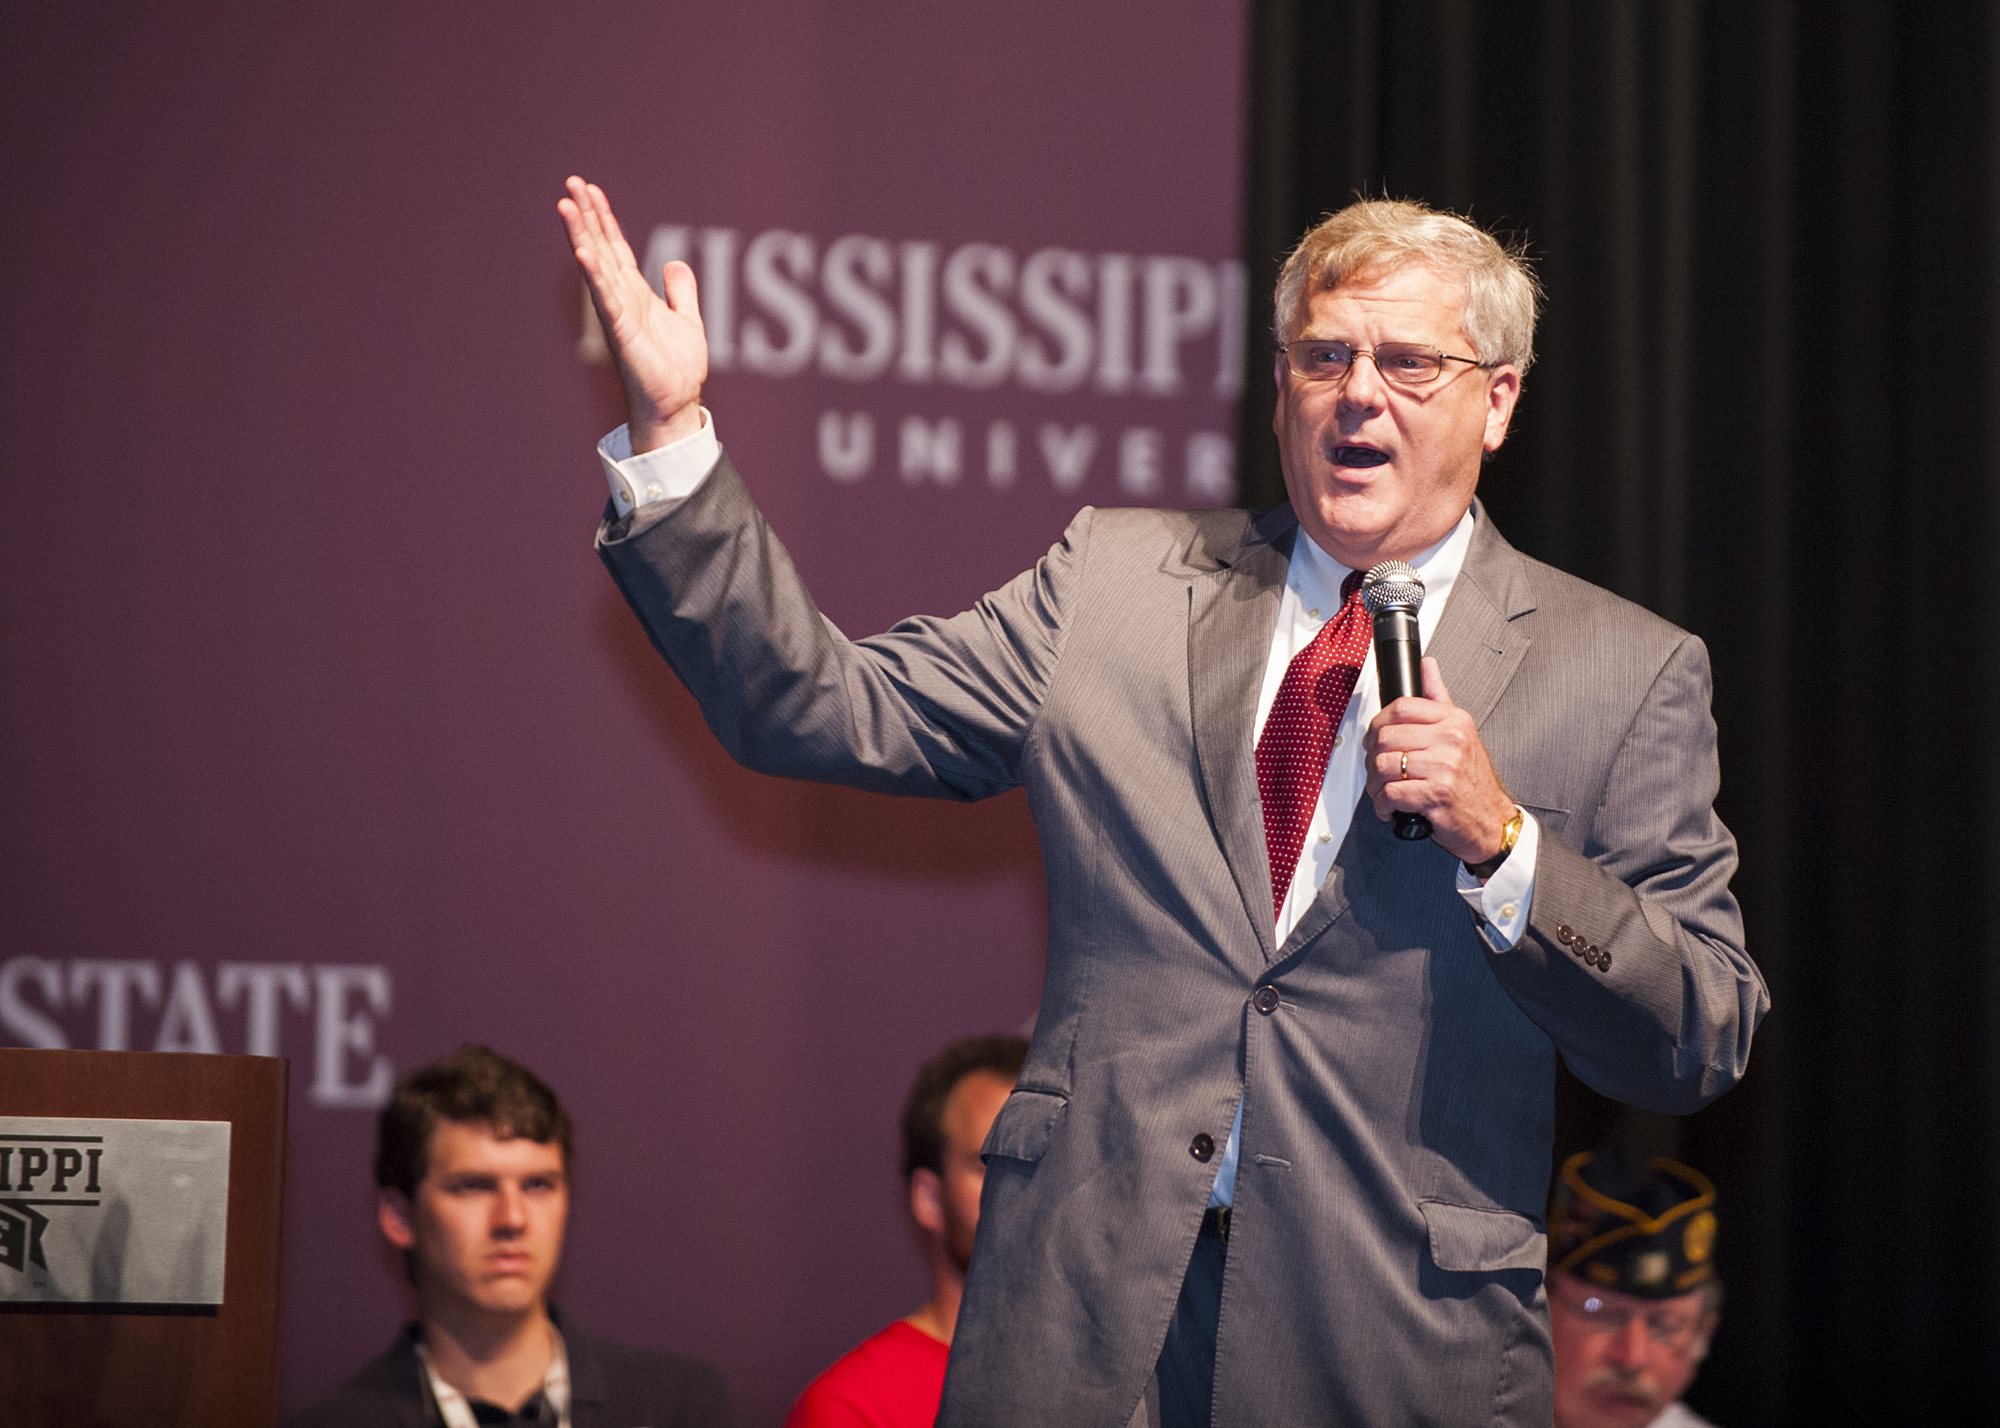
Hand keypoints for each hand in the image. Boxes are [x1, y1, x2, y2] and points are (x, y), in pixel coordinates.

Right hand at [557, 176, 706, 451]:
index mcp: (635, 294)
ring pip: (597, 268)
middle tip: (571, 183)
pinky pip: (607, 300)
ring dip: (581, 236)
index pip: (616, 248)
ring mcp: (618, 314)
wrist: (676, 405)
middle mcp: (622, 299)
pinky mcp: (622, 333)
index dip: (604, 219)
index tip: (590, 190)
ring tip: (566, 206)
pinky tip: (584, 254)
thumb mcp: (688, 321)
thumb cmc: (677, 370)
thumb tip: (675, 263)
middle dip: (587, 216)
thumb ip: (681, 292)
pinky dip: (596, 277)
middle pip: (600, 248)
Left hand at [1363, 657, 1517, 864]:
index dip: (1378, 723)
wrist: (1491, 820)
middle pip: (1385, 737)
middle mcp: (1451, 740)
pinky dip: (1384, 804)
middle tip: (1378, 771)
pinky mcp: (1436, 795)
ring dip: (1375, 784)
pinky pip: (1391, 793)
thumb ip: (1438, 697)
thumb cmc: (1471, 780)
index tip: (1375, 739)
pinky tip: (1392, 807)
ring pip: (1383, 765)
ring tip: (1384, 790)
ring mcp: (1444, 767)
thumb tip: (1427, 665)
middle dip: (1372, 758)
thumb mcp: (1460, 732)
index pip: (1401, 707)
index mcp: (1454, 720)